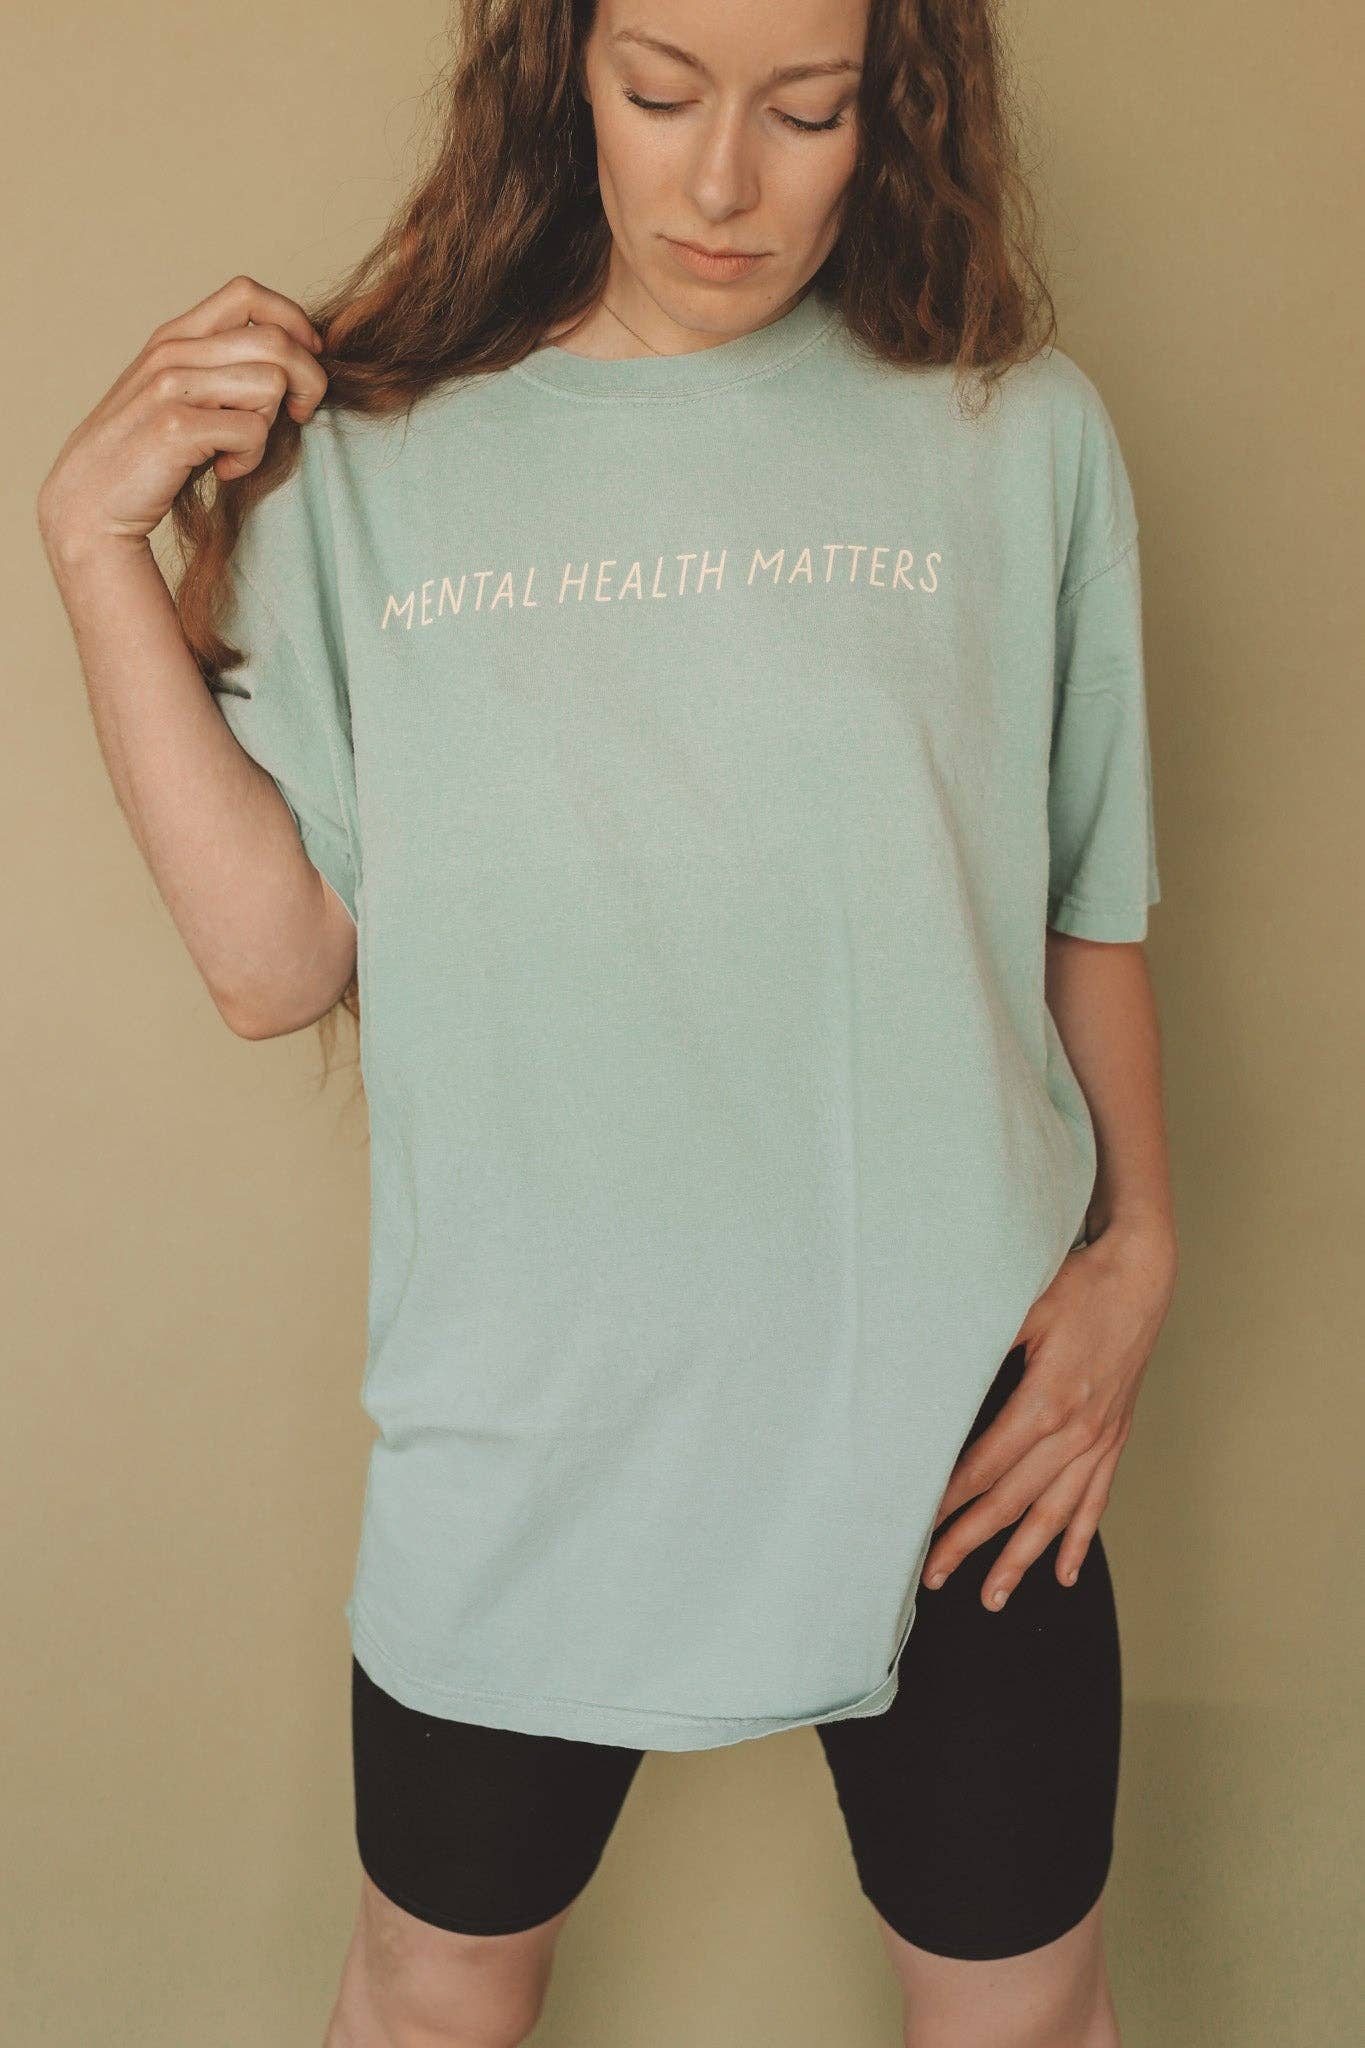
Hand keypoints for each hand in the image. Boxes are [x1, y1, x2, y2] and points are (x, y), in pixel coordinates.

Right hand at [36, 273, 327, 563]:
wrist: (89, 502)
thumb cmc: (146, 455)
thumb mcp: (177, 395)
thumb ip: (219, 368)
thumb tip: (295, 357)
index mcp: (175, 336)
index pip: (248, 294)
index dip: (293, 322)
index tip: (309, 358)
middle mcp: (172, 352)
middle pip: (276, 340)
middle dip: (308, 381)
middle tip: (298, 415)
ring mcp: (171, 386)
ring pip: (271, 383)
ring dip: (271, 425)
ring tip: (240, 448)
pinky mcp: (176, 427)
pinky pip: (254, 431)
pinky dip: (251, 458)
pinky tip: (225, 470)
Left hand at [920, 1221, 1177, 1609]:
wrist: (1141, 1277)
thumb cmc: (1077, 1285)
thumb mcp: (1021, 1307)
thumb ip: (981, 1348)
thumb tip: (932, 1380)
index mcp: (1046, 1402)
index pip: (986, 1466)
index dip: (950, 1500)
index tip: (918, 1526)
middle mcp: (1076, 1432)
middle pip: (1013, 1501)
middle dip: (970, 1542)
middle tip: (933, 1576)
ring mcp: (1100, 1439)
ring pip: (1055, 1514)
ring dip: (1022, 1558)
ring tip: (992, 1596)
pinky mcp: (1115, 1437)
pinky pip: (1096, 1499)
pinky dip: (1080, 1539)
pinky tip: (1065, 1573)